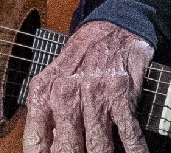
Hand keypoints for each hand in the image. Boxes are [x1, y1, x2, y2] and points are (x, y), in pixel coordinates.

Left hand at [23, 21, 153, 152]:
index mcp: (43, 94)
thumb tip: (45, 148)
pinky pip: (128, 134)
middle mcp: (65, 95)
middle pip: (66, 149)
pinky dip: (133, 150)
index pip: (36, 142)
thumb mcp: (53, 82)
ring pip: (98, 147)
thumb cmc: (80, 60)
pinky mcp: (120, 94)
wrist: (110, 29)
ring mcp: (93, 95)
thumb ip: (46, 114)